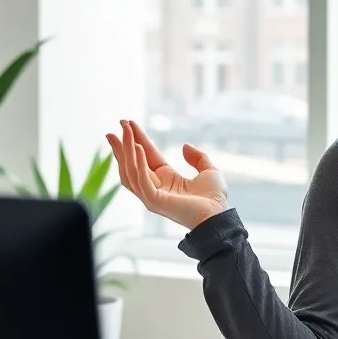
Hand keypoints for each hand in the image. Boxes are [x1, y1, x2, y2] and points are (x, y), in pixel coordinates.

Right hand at [106, 120, 228, 231]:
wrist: (218, 215)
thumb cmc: (214, 198)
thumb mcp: (208, 170)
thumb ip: (197, 158)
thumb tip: (185, 145)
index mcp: (166, 179)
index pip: (146, 156)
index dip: (137, 140)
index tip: (127, 123)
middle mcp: (155, 187)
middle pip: (133, 163)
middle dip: (124, 144)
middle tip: (119, 123)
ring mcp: (152, 195)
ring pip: (131, 170)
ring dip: (127, 150)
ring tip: (126, 131)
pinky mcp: (154, 201)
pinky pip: (141, 180)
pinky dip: (139, 164)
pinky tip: (139, 148)